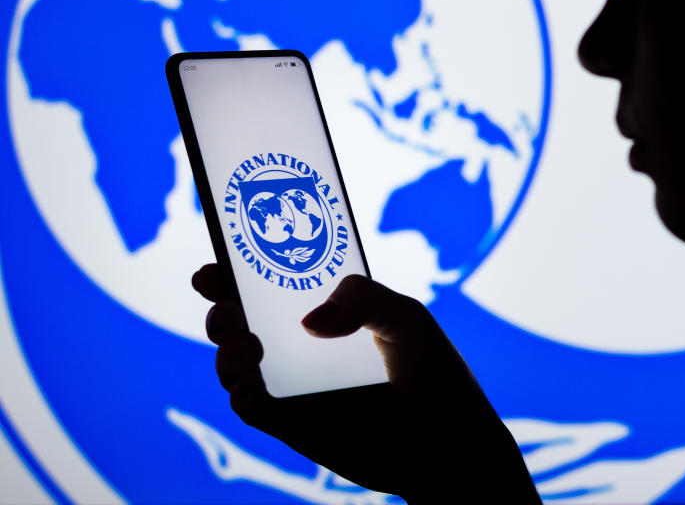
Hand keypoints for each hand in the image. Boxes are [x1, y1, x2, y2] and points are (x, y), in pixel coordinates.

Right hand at [192, 264, 538, 503]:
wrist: (448, 440)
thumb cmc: (432, 372)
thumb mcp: (405, 317)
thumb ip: (362, 298)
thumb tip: (308, 323)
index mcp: (326, 312)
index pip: (270, 285)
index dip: (237, 272)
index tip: (217, 263)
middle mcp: (301, 346)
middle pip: (241, 321)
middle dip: (222, 308)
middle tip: (226, 303)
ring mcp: (292, 385)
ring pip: (236, 364)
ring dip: (225, 350)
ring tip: (244, 343)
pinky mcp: (292, 424)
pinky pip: (251, 408)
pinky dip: (240, 392)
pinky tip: (249, 382)